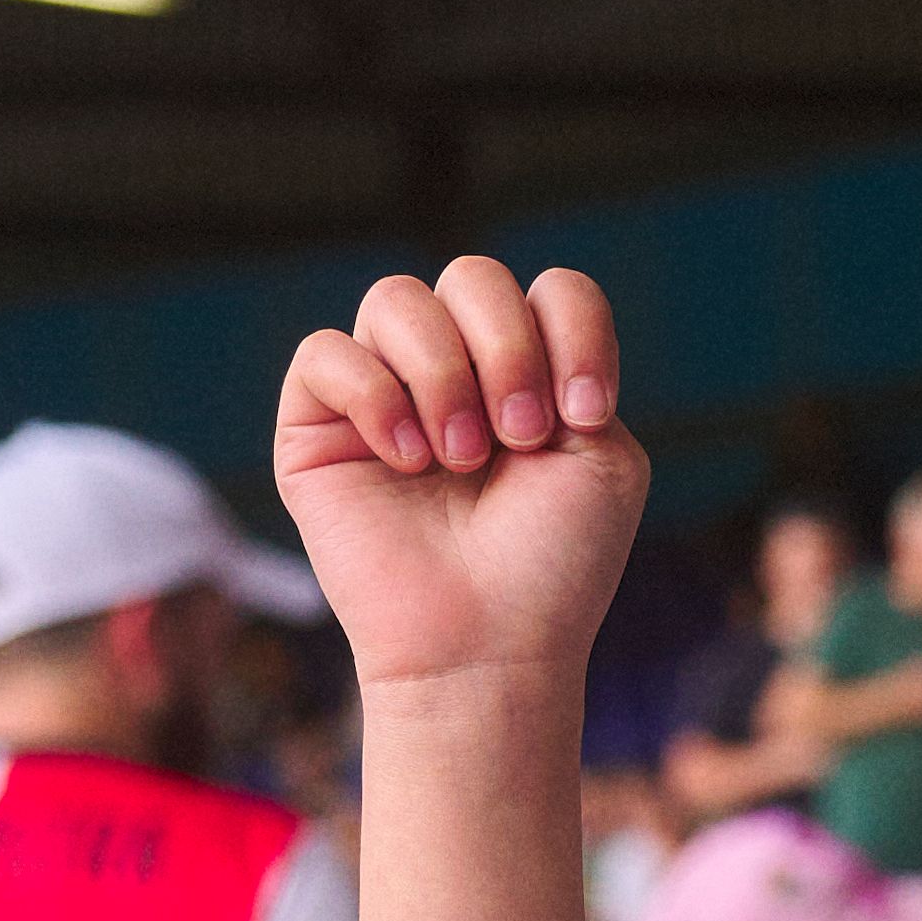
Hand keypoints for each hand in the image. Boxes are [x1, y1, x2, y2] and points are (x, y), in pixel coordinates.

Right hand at [274, 258, 647, 701]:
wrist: (489, 642)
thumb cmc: (553, 564)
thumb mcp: (604, 460)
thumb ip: (580, 368)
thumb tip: (513, 323)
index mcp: (532, 373)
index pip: (550, 291)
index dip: (573, 331)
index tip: (585, 414)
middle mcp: (456, 370)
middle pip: (473, 278)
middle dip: (508, 350)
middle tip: (520, 438)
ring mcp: (384, 391)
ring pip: (397, 300)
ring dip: (444, 376)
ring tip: (462, 459)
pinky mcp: (316, 424)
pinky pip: (327, 351)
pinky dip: (376, 397)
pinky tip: (409, 461)